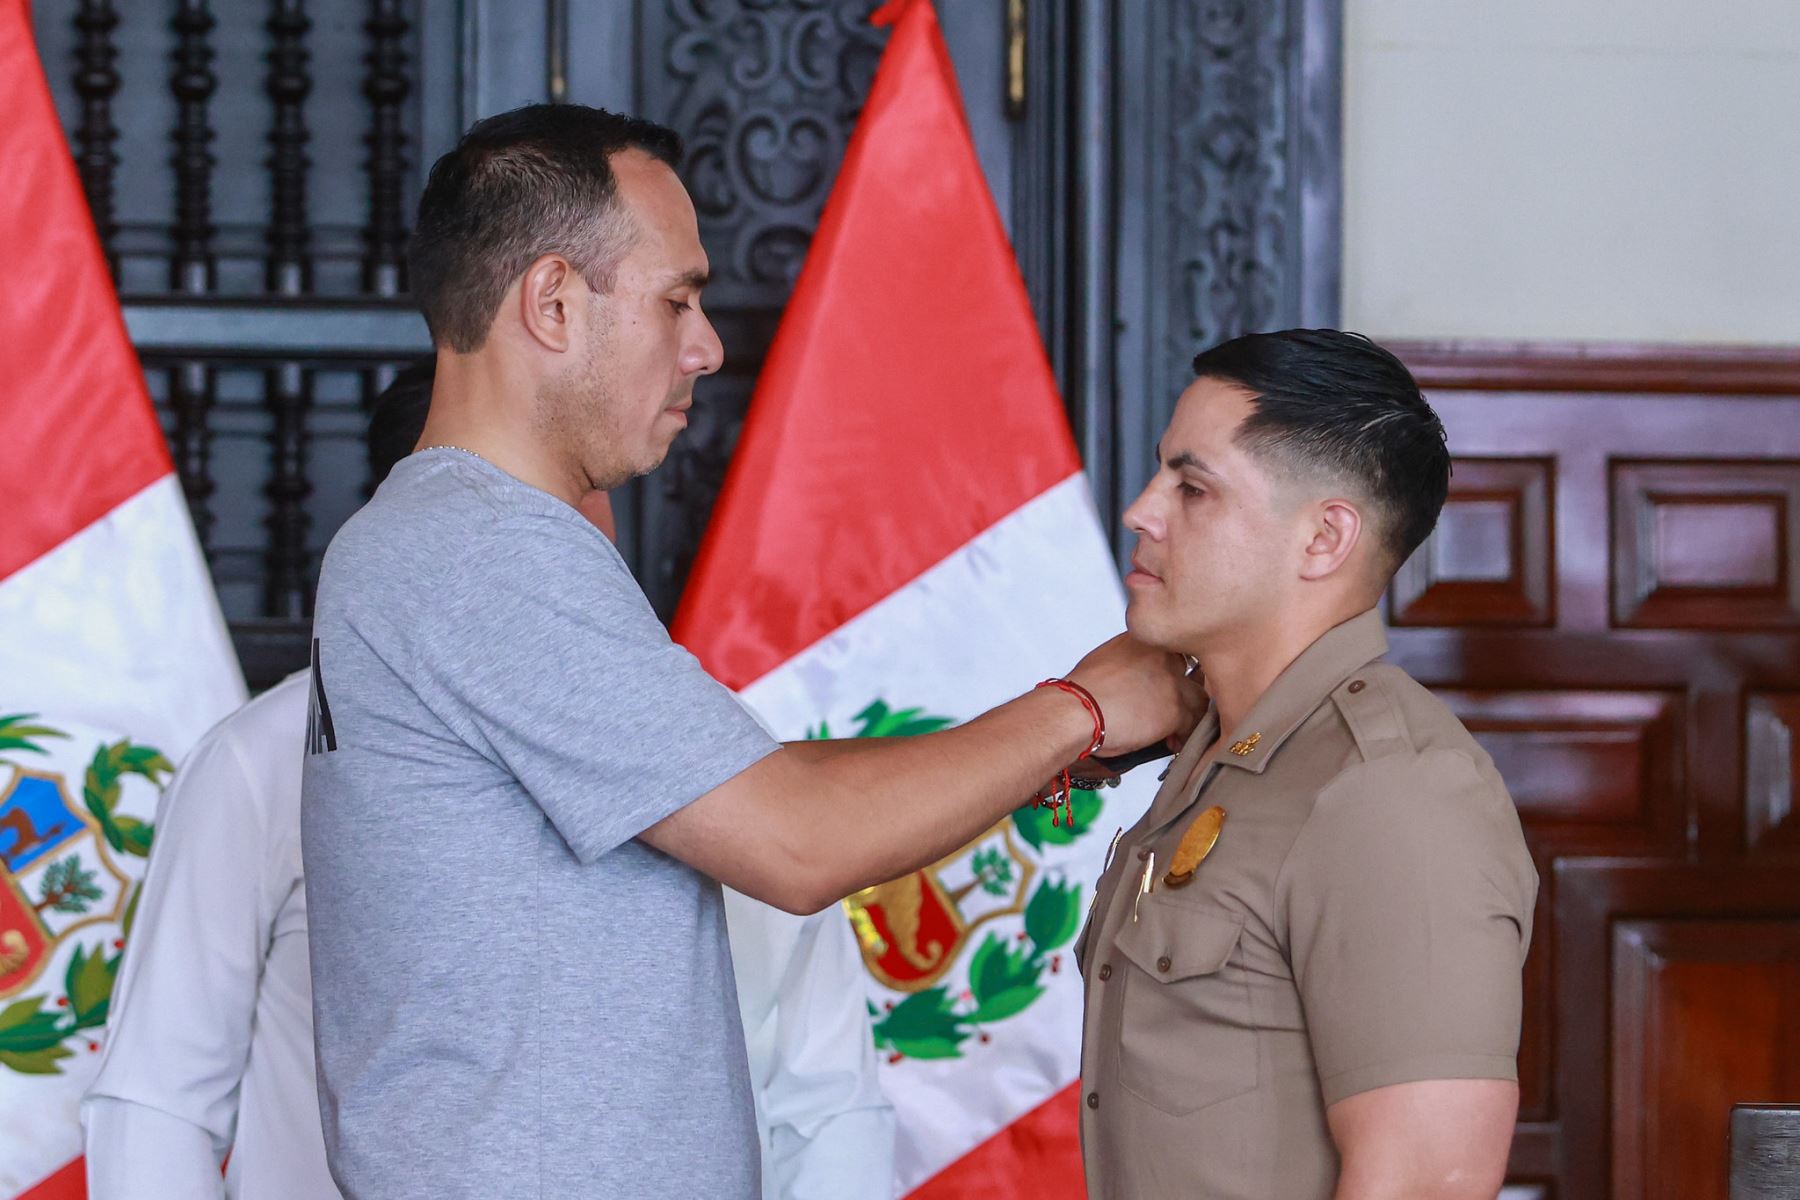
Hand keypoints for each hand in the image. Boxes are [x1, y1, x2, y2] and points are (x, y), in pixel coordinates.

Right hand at [1066, 633, 1204, 754]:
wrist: (1075, 710)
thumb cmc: (1080, 692)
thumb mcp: (1105, 660)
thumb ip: (1129, 662)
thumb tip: (1136, 681)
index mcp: (1142, 639)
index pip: (1176, 648)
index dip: (1176, 670)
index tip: (1172, 684)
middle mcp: (1161, 654)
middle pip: (1194, 671)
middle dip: (1188, 691)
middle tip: (1179, 707)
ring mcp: (1171, 681)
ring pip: (1199, 698)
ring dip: (1189, 715)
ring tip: (1176, 729)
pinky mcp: (1175, 708)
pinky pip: (1192, 724)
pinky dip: (1183, 735)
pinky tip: (1171, 742)